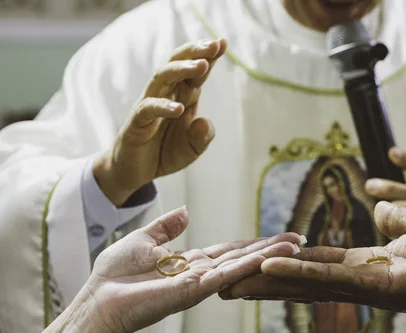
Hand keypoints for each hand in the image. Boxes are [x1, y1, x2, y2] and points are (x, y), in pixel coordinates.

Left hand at [84, 206, 302, 332]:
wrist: (99, 298)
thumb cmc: (114, 275)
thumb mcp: (143, 240)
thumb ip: (166, 228)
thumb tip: (184, 211)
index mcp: (191, 262)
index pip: (230, 251)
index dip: (253, 243)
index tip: (276, 237)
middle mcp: (202, 273)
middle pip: (243, 257)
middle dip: (271, 248)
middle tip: (299, 239)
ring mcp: (202, 282)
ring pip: (243, 265)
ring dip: (270, 254)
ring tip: (295, 245)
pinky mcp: (198, 289)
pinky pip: (230, 272)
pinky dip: (253, 263)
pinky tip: (273, 254)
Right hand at [93, 39, 226, 205]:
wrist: (135, 171)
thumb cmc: (164, 153)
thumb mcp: (192, 148)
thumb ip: (202, 137)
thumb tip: (204, 123)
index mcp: (183, 97)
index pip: (197, 72)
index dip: (209, 56)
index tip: (223, 42)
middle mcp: (166, 95)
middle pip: (178, 65)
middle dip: (196, 53)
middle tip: (213, 45)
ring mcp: (149, 105)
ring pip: (162, 78)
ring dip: (182, 69)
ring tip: (201, 66)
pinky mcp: (136, 122)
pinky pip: (148, 109)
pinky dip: (163, 107)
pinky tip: (178, 108)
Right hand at [222, 202, 405, 332]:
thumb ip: (396, 204)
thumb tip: (374, 196)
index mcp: (369, 261)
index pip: (317, 262)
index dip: (287, 263)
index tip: (256, 262)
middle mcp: (361, 276)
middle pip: (304, 278)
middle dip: (265, 283)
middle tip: (224, 284)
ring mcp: (366, 285)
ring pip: (308, 282)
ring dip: (269, 283)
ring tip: (232, 283)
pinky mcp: (379, 287)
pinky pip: (333, 277)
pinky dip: (299, 276)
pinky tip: (268, 272)